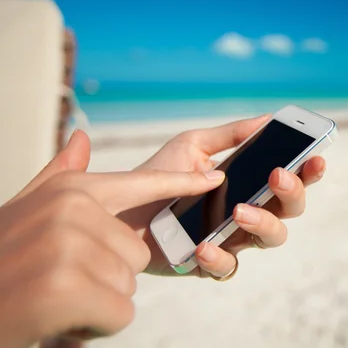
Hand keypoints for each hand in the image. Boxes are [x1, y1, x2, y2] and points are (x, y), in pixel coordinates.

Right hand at [0, 131, 226, 346]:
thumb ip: (60, 174)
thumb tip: (83, 136)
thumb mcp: (28, 207)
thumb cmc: (1, 257)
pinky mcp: (67, 287)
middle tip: (65, 278)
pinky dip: (95, 325)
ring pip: (128, 284)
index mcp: (72, 190)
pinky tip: (62, 317)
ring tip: (59, 296)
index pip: (142, 182)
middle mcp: (73, 210)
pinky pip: (119, 312)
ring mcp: (69, 246)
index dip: (181, 182)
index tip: (214, 176)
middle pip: (138, 251)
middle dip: (109, 275)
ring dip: (99, 300)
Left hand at [119, 114, 326, 277]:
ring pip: (270, 238)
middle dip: (291, 193)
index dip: (308, 172)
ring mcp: (231, 238)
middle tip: (276, 177)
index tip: (315, 158)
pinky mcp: (208, 262)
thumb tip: (267, 118)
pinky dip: (219, 257)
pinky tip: (203, 245)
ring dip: (263, 222)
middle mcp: (248, 212)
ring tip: (238, 210)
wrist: (121, 208)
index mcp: (249, 184)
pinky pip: (227, 267)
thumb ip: (230, 134)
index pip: (290, 179)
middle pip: (290, 210)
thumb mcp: (194, 145)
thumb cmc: (160, 174)